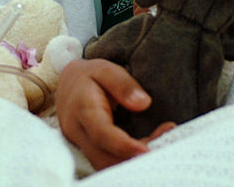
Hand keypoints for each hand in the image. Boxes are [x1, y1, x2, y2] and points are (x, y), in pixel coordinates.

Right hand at [56, 58, 174, 168]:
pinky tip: (148, 147)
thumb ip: (123, 85)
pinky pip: (107, 162)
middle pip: (104, 157)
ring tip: (161, 143)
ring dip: (133, 161)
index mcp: (82, 108)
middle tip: (165, 142)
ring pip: (106, 164)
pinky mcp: (88, 150)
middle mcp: (78, 131)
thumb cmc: (89, 75)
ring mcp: (81, 144)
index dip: (123, 146)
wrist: (67, 84)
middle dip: (134, 158)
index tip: (146, 151)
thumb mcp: (105, 69)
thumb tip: (143, 104)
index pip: (101, 133)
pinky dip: (127, 160)